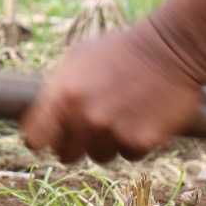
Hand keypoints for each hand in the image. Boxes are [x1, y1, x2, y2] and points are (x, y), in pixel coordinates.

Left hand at [20, 23, 205, 163]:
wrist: (170, 49)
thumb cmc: (121, 50)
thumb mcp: (79, 57)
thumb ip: (58, 86)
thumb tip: (43, 113)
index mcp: (63, 94)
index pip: (35, 138)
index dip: (42, 140)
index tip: (50, 139)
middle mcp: (84, 117)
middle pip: (66, 155)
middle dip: (76, 144)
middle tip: (92, 128)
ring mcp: (112, 131)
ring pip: (99, 156)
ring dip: (107, 143)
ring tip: (122, 115)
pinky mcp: (140, 142)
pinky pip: (129, 155)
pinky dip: (135, 142)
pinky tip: (143, 118)